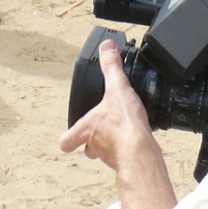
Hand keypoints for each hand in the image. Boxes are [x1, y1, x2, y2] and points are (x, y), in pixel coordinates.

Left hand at [59, 40, 157, 170]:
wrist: (141, 151)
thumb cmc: (124, 124)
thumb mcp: (117, 88)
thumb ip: (111, 66)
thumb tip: (107, 46)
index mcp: (87, 128)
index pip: (67, 141)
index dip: (68, 139)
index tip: (69, 137)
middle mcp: (95, 146)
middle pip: (87, 148)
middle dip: (93, 141)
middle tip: (101, 132)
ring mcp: (110, 157)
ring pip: (105, 154)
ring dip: (112, 146)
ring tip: (122, 135)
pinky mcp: (127, 162)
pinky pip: (124, 157)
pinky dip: (129, 150)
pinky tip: (137, 141)